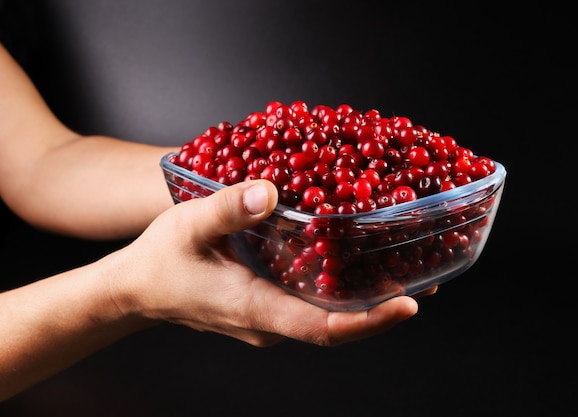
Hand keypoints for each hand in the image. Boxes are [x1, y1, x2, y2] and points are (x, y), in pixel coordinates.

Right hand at [112, 179, 433, 346]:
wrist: (139, 289)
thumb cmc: (160, 261)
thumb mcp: (188, 226)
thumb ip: (228, 209)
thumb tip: (270, 191)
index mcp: (256, 310)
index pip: (322, 329)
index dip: (368, 322)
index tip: (408, 305)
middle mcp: (271, 323)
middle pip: (337, 324)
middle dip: (381, 307)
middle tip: (425, 277)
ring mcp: (271, 320)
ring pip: (328, 315)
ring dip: (366, 298)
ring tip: (406, 269)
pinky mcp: (270, 308)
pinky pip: (314, 305)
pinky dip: (341, 288)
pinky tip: (358, 262)